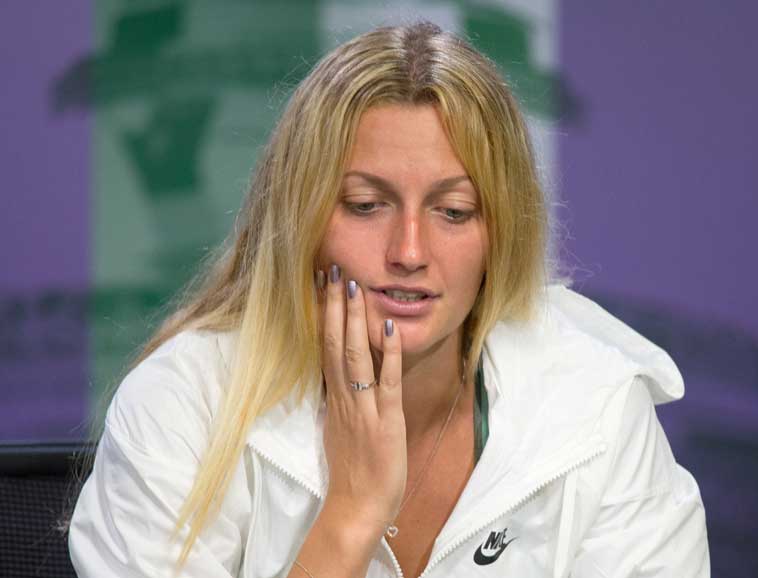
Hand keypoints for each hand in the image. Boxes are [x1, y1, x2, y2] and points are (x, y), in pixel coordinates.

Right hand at [319, 264, 406, 537]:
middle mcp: (344, 397)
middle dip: (334, 305)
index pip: (324, 347)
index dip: (324, 315)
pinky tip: (388, 326)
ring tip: (352, 285)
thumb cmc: (352, 472)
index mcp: (334, 398)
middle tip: (332, 270)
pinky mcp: (386, 420)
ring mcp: (363, 407)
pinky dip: (387, 352)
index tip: (323, 285)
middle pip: (333, 343)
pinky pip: (385, 381)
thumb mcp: (339, 429)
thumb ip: (339, 400)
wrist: (356, 508)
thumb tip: (337, 375)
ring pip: (354, 355)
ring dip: (353, 319)